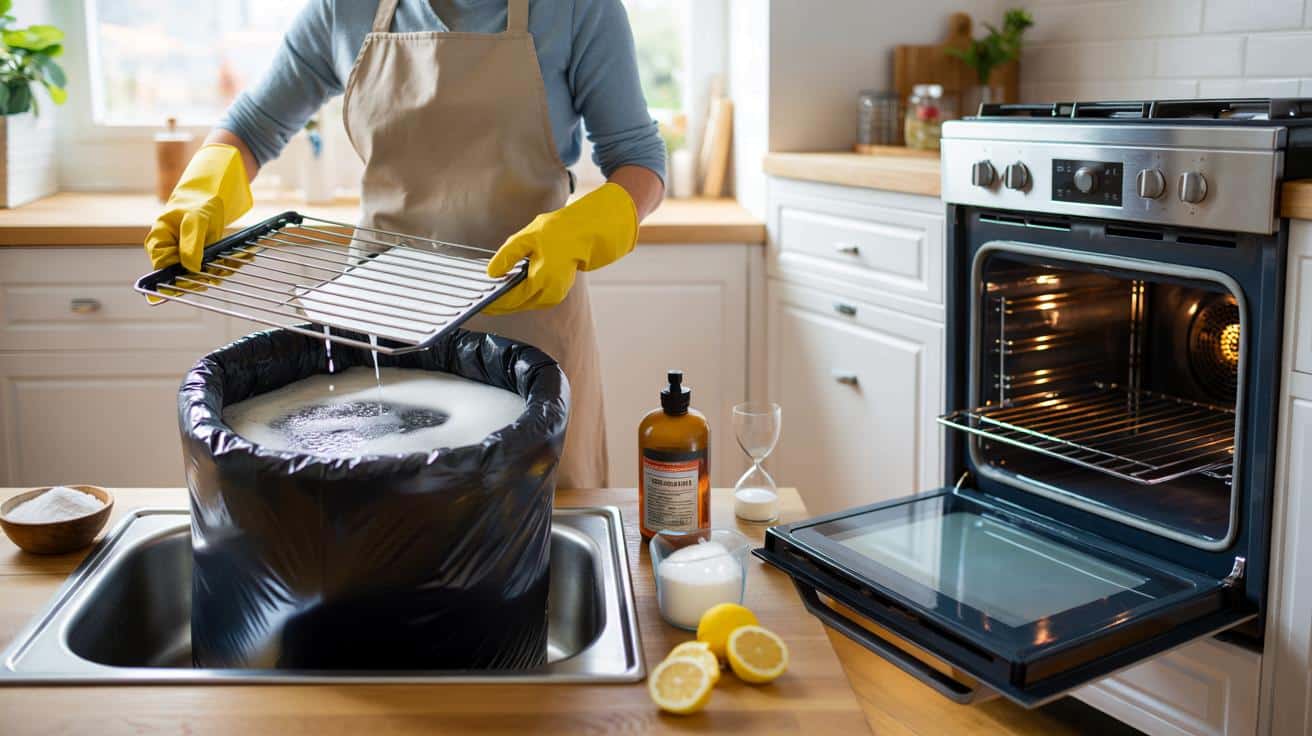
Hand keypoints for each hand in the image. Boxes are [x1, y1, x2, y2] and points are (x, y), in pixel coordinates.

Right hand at [144, 144, 252, 271]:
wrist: (212, 194)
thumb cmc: (198, 203)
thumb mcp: (196, 220)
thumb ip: (191, 243)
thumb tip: (189, 268)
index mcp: (158, 239)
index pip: (161, 266)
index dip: (176, 275)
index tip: (196, 277)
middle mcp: (169, 249)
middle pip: (179, 273)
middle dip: (199, 276)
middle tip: (217, 275)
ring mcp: (185, 253)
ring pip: (196, 273)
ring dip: (214, 272)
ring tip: (230, 265)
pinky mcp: (201, 255)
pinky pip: (210, 267)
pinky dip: (223, 266)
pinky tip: (236, 261)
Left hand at [484, 183, 637, 314]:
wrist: (584, 233)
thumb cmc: (558, 232)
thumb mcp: (526, 238)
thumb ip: (507, 256)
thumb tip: (492, 273)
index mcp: (542, 280)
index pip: (511, 298)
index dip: (494, 302)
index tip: (480, 303)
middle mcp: (549, 293)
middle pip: (517, 306)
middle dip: (499, 305)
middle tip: (482, 303)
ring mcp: (554, 295)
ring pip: (525, 304)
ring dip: (510, 302)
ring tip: (492, 297)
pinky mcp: (555, 293)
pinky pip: (533, 299)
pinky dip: (520, 297)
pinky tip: (509, 291)